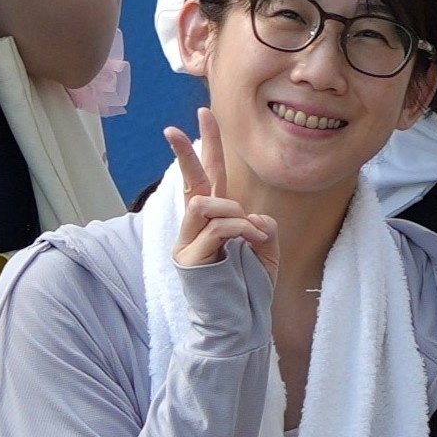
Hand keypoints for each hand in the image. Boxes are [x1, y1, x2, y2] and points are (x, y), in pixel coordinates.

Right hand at [161, 122, 275, 271]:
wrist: (238, 323)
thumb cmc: (249, 286)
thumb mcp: (266, 250)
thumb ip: (262, 227)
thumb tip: (252, 216)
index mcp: (215, 218)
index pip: (210, 174)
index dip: (209, 144)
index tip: (204, 113)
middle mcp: (197, 226)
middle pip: (190, 181)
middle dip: (183, 153)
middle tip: (171, 130)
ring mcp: (188, 242)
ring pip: (202, 203)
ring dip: (232, 211)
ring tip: (250, 234)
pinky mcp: (188, 258)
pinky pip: (216, 227)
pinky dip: (240, 229)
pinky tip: (254, 241)